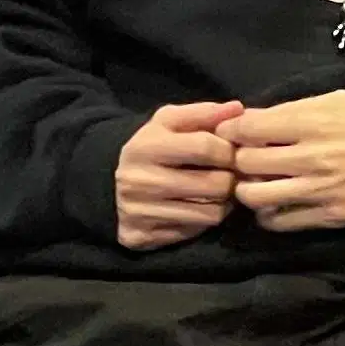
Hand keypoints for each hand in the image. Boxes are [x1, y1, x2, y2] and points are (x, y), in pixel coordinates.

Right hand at [114, 98, 244, 249]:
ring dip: (222, 202)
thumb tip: (237, 109)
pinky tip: (199, 207)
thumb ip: (204, 113)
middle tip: (228, 174)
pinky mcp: (141, 236)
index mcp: (145, 146)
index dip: (229, 149)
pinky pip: (195, 232)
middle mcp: (138, 181)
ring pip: (211, 213)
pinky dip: (204, 220)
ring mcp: (139, 212)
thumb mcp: (169, 122)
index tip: (231, 151)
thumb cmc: (151, 147)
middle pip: (215, 184)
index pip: (206, 147)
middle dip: (229, 178)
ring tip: (216, 191)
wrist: (107, 182)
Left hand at [223, 90, 344, 232]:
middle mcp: (312, 155)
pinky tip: (277, 205)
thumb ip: (296, 109)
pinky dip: (269, 214)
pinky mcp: (333, 216)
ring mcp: (321, 189)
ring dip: (249, 190)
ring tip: (259, 185)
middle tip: (245, 161)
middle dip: (238, 160)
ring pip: (255, 196)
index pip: (246, 128)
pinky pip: (280, 222)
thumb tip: (254, 120)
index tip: (233, 134)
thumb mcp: (340, 101)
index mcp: (313, 121)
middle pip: (245, 162)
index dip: (231, 130)